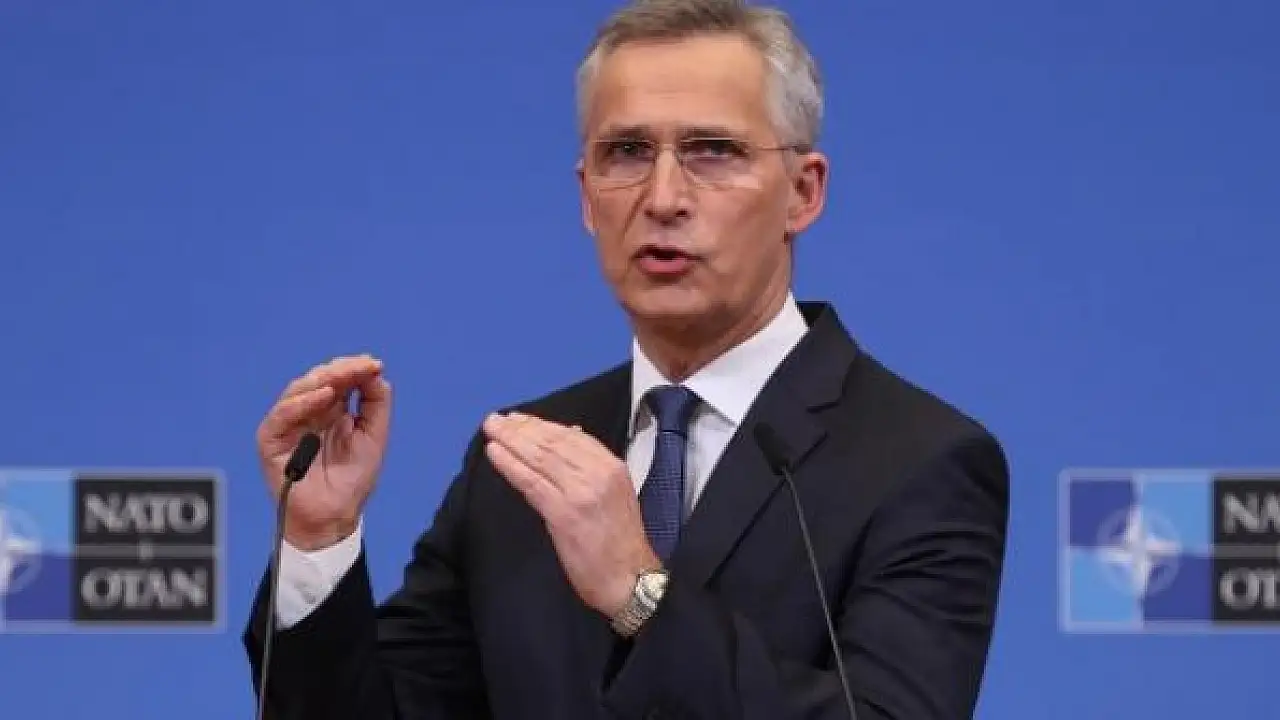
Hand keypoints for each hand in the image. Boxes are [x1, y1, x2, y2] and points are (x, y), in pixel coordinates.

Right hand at [256, 354, 391, 550]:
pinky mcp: (271, 440)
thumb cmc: (352, 480)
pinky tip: (323, 395)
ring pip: (298, 390)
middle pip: (319, 380)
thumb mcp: (374, 436)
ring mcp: (289, 425)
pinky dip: (301, 403)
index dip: (354, 368)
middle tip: (362, 366)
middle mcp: (308, 413)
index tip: (375, 364)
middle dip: (341, 370)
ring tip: (344, 376)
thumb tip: (376, 372)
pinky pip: (282, 415)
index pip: (339, 380)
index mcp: (331, 410)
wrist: (334, 516)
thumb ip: (376, 404)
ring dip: (322, 379)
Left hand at [482, 412, 659, 617]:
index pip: (571, 437)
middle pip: (552, 443)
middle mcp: (597, 473)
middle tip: (495, 420)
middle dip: (520, 429)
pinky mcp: (562, 513)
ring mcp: (579, 492)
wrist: (630, 579)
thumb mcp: (615, 494)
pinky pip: (531, 482)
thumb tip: (570, 437)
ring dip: (511, 441)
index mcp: (612, 466)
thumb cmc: (620, 541)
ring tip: (491, 430)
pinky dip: (510, 465)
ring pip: (539, 458)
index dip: (541, 425)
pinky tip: (494, 454)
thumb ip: (592, 468)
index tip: (519, 419)